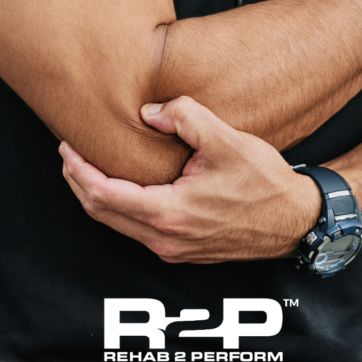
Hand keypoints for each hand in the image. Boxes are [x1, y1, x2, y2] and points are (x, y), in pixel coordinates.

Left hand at [59, 96, 320, 262]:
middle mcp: (165, 239)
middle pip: (101, 214)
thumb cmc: (265, 183)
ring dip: (95, 196)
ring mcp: (172, 250)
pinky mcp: (181, 250)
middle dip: (77, 182)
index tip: (67, 147)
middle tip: (67, 154)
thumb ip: (185, 118)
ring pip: (116, 225)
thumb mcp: (227, 140)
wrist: (294, 221)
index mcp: (170, 213)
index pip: (104, 195)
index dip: (79, 170)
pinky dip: (117, 207)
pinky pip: (134, 230)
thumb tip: (148, 111)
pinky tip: (119, 186)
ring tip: (85, 167)